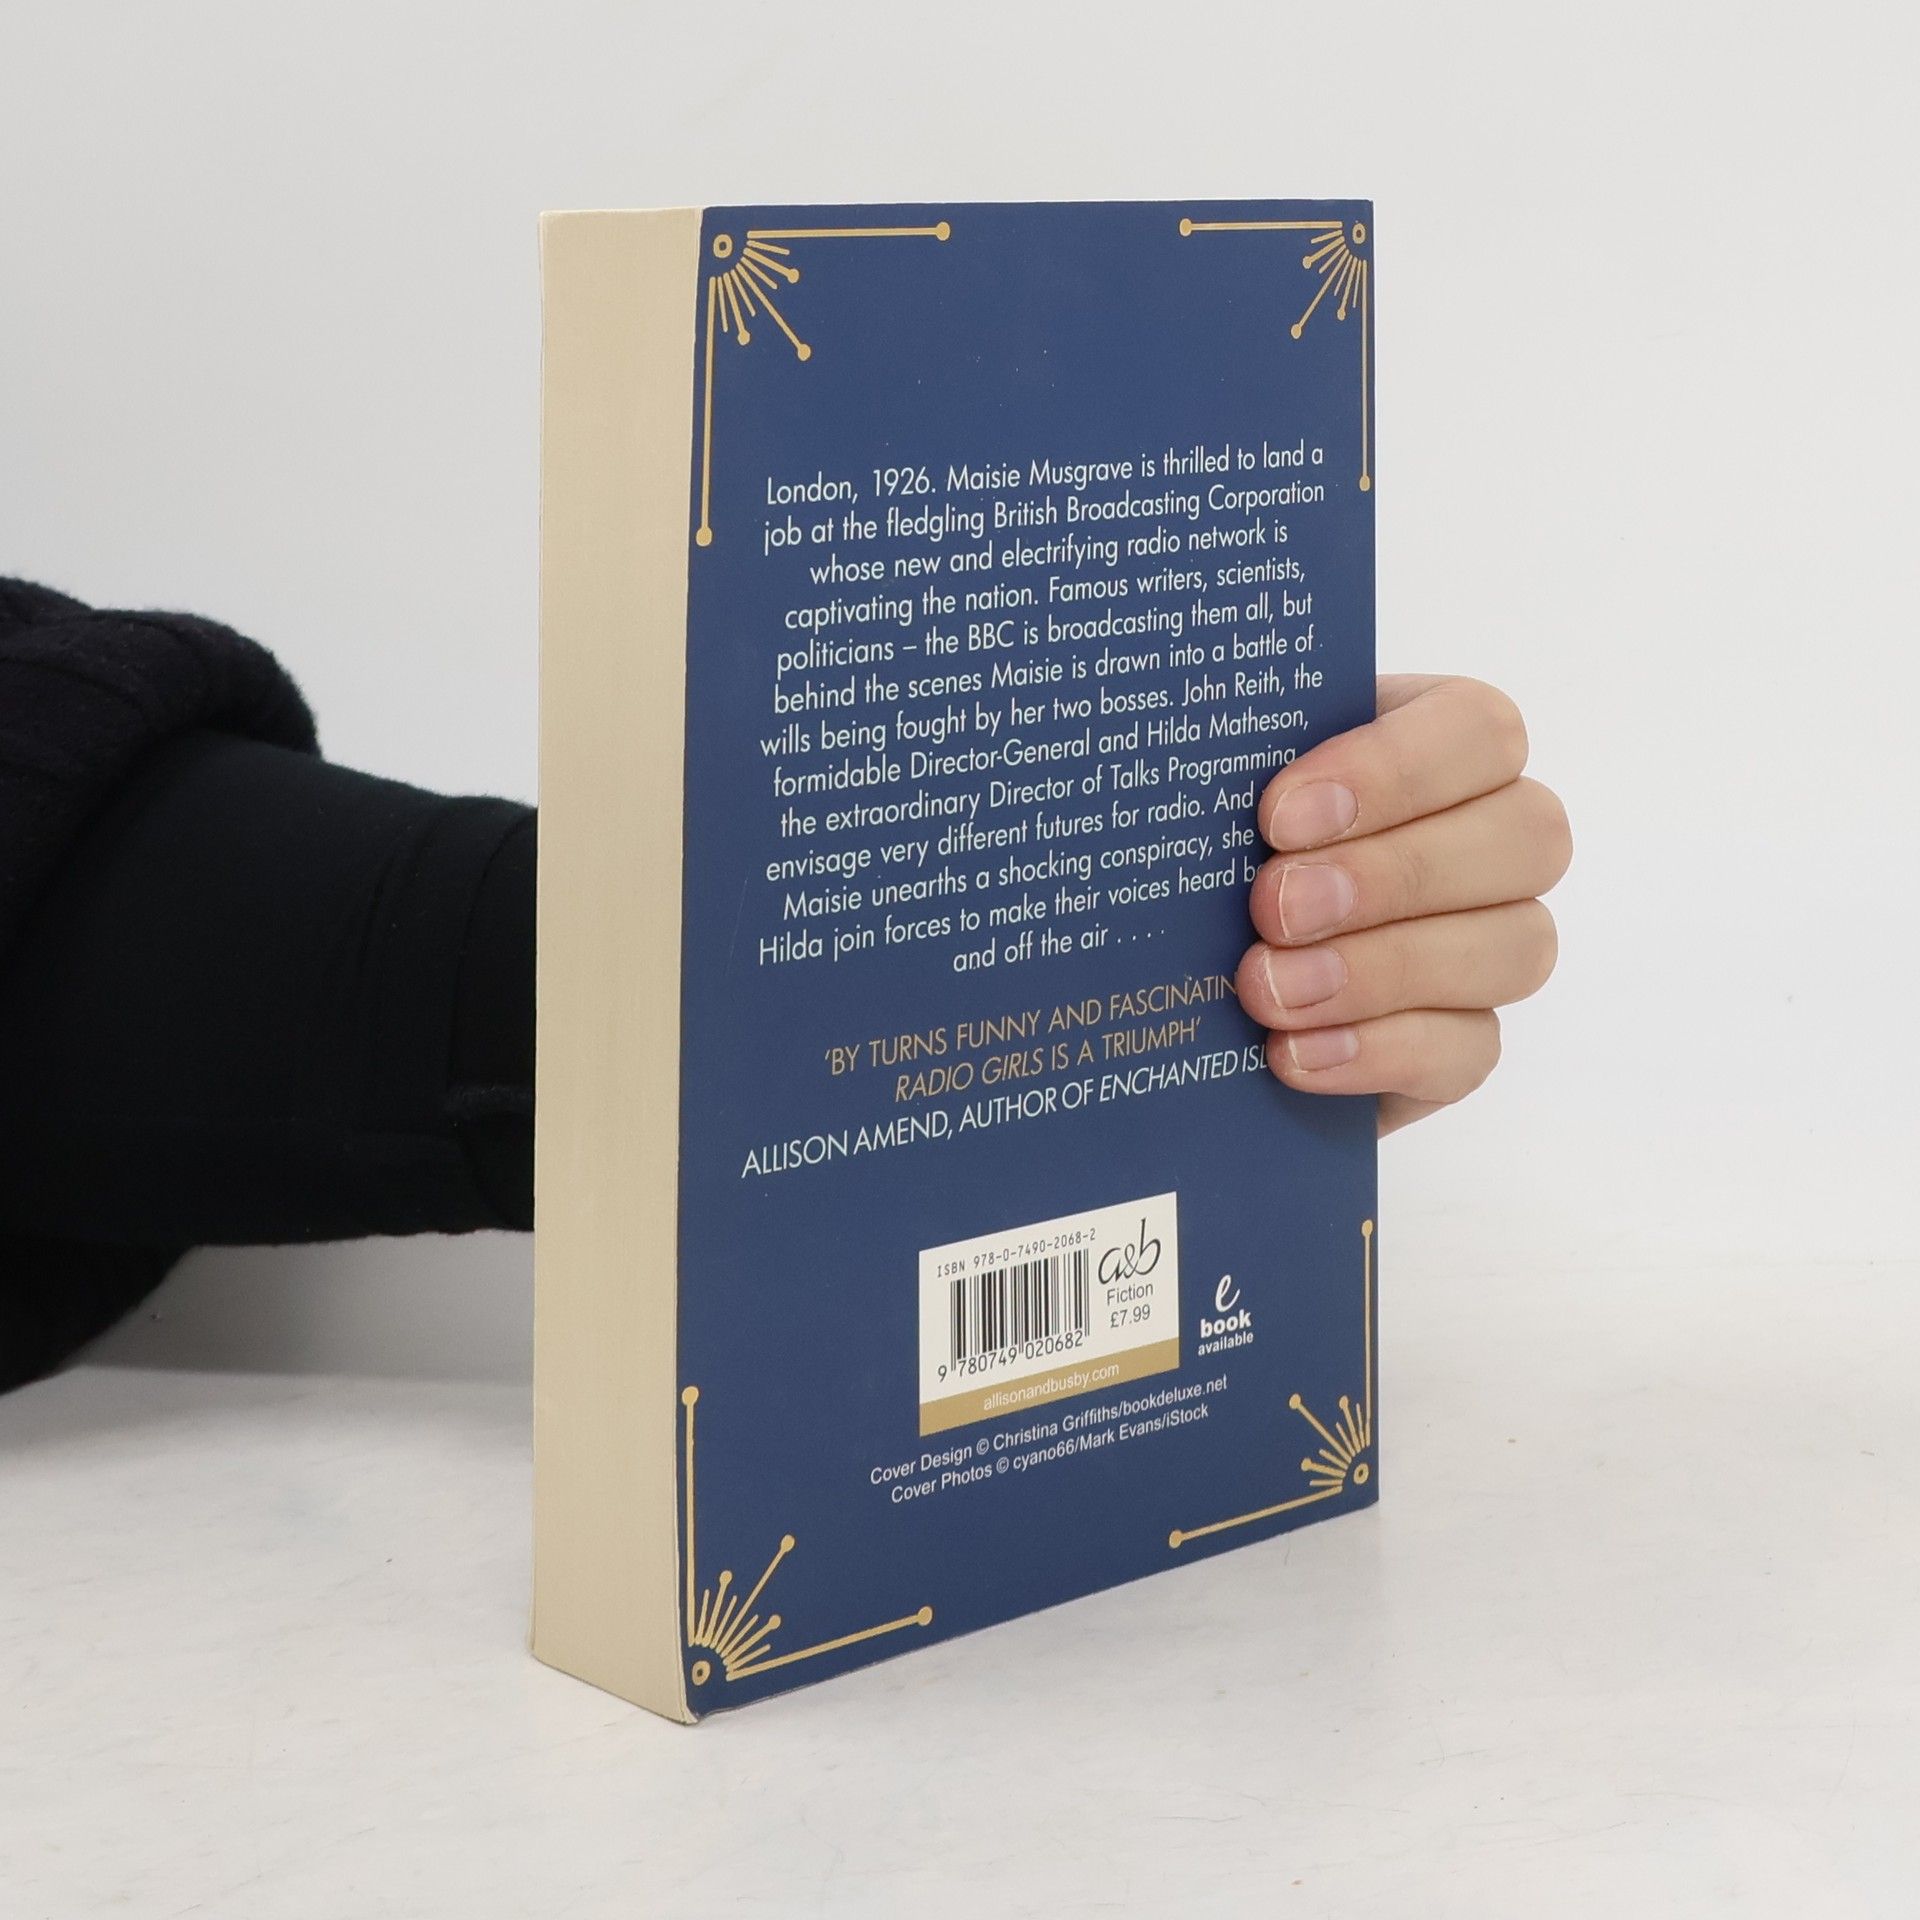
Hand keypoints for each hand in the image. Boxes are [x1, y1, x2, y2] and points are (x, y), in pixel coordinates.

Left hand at [1233, 676, 1570, 1135]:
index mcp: (1440, 743)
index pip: (1478, 729)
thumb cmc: (1214, 852)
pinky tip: (1293, 1052)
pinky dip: (1379, 1052)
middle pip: (1525, 836)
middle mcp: (1494, 836)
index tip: (1279, 816)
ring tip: (1268, 990)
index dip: (1392, 769)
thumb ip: (1228, 766)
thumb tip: (1191, 746)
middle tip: (1273, 908)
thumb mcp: (1218, 792)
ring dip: (1383, 971)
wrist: (1188, 981)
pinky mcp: (1466, 1042)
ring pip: (1516, 946)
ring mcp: (1496, 942)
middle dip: (1389, 875)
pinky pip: (1471, 1049)